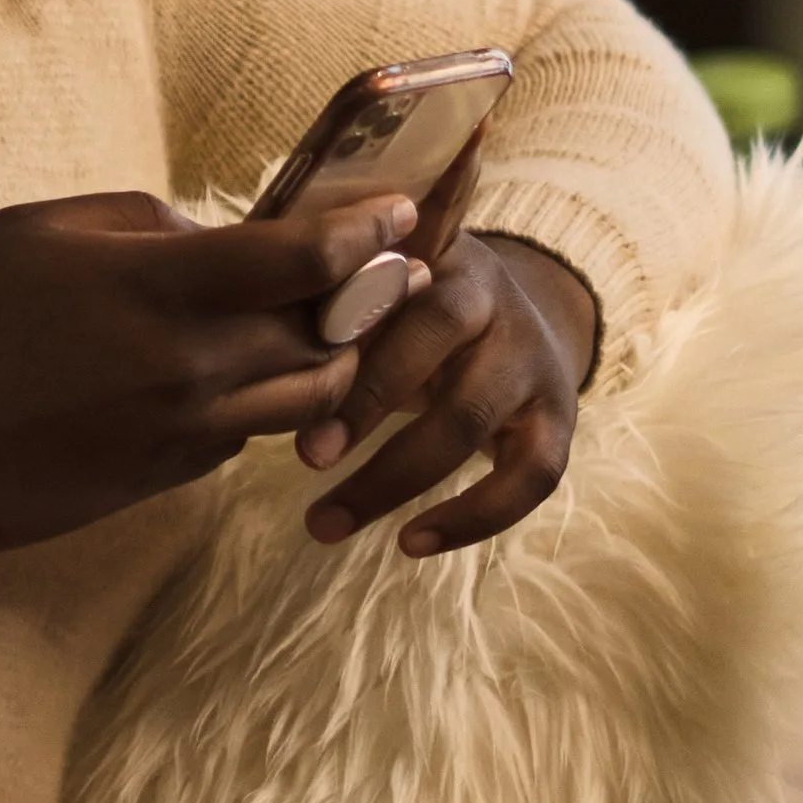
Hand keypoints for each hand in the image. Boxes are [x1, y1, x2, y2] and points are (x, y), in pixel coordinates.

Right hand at [0, 188, 425, 557]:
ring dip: (326, 362)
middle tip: (388, 272)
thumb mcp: (37, 229)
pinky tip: (234, 378)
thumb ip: (141, 219)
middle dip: (365, 300)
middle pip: (326, 335)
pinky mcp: (167, 476)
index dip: (366, 234)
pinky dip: (260, 405)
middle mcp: (189, 366)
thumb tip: (210, 234)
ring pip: (305, 401)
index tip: (399, 215)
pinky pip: (245, 438)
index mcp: (159, 288)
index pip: (304, 261)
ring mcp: (183, 431)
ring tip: (328, 329)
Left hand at [297, 224, 596, 560]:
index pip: (396, 287)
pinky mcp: (558, 423)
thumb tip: (244, 318)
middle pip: (434, 346)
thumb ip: (330, 294)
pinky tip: (410, 544)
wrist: (526, 314)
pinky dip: (472, 519)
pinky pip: (530, 479)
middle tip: (304, 458)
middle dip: (364, 406)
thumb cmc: (417, 306)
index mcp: (440, 258)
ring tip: (324, 523)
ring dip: (393, 478)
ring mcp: (533, 364)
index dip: (342, 329)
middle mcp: (496, 303)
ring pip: (470, 422)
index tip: (289, 389)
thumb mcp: (383, 285)